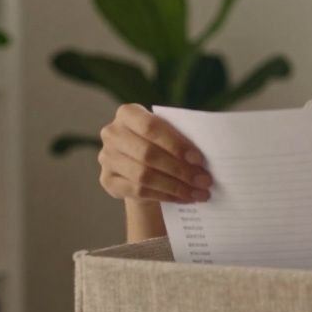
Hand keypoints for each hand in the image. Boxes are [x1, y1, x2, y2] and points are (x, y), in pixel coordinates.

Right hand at [97, 104, 212, 203]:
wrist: (140, 165)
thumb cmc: (160, 144)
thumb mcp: (168, 134)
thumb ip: (181, 138)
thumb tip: (203, 159)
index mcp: (128, 113)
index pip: (151, 127)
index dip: (175, 144)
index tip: (199, 159)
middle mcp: (112, 133)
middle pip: (148, 154)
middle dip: (180, 170)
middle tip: (204, 180)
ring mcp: (106, 157)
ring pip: (144, 176)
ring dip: (175, 187)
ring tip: (198, 193)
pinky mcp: (108, 180)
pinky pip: (139, 191)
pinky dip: (165, 196)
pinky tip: (184, 198)